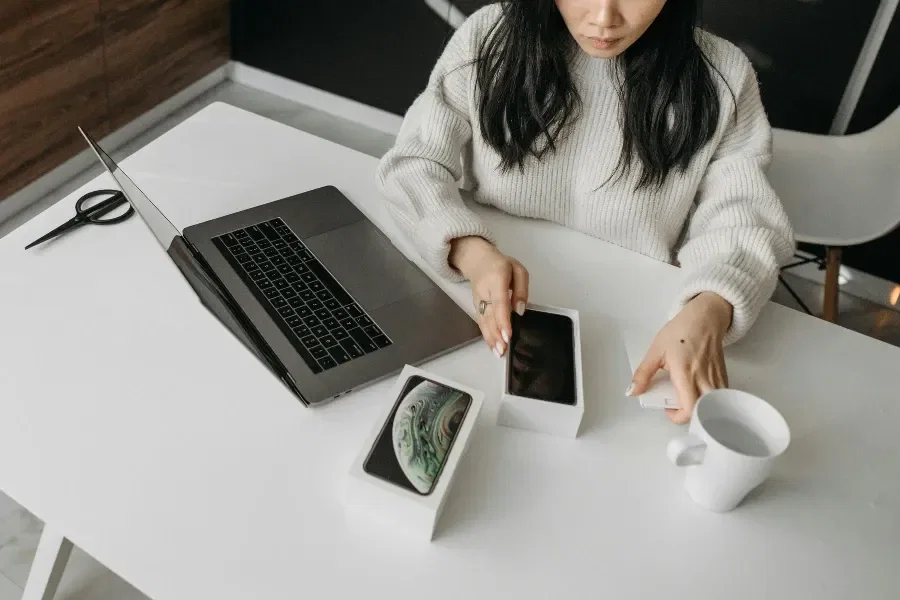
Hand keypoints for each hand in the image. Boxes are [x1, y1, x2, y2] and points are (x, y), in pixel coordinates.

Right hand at [449, 236, 528, 356]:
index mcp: (496, 279)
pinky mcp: (476, 306)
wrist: (478, 260)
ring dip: (491, 338)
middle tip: (503, 350)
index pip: (500, 303)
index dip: (503, 320)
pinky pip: (481, 322)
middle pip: (490, 315)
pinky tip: (492, 346)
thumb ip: (521, 289)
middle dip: (496, 334)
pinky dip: (486, 335)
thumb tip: (520, 310)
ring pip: (484, 321)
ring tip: (498, 353)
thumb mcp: (518, 270)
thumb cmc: (501, 265)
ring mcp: (478, 300)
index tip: (508, 335)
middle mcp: (484, 291)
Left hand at [628, 293, 731, 423]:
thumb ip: (643, 373)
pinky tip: (698, 391)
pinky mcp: (723, 376)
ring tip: (686, 397)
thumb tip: (632, 391)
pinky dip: (709, 400)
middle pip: (702, 412)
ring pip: (713, 405)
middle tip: (676, 404)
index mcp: (685, 374)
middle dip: (688, 415)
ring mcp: (716, 378)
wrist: (705, 318)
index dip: (678, 416)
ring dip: (699, 407)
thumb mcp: (656, 351)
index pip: (689, 409)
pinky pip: (719, 396)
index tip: (667, 407)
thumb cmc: (681, 332)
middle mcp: (704, 379)